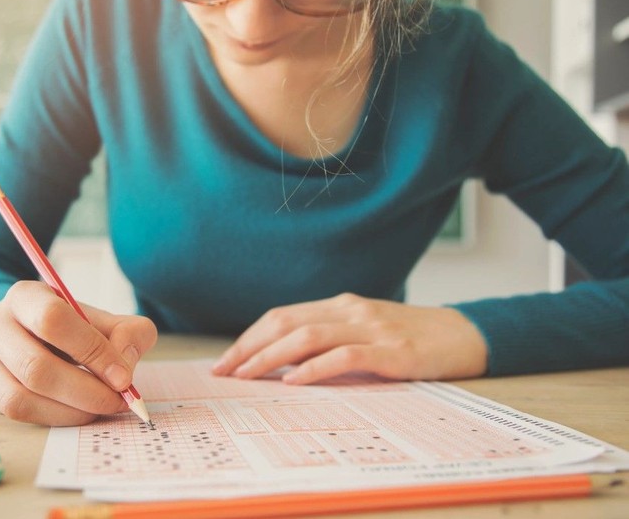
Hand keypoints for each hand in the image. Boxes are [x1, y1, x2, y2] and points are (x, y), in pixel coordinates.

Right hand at [0, 280, 156, 425]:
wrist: (28, 333)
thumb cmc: (71, 327)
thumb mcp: (103, 320)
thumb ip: (129, 333)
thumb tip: (123, 365)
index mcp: (24, 296)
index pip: (53, 320)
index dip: (91, 351)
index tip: (122, 376)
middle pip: (36, 367)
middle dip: (86, 391)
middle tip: (117, 400)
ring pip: (21, 397)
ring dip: (70, 411)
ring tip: (99, 407)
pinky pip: (16, 414)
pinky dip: (54, 418)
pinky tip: (77, 411)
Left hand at [212, 293, 487, 383]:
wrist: (462, 336)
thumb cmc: (408, 338)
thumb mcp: (363, 331)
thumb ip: (329, 338)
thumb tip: (281, 361)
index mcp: (339, 305)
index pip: (282, 316)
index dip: (250, 337)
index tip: (225, 360)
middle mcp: (349, 310)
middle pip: (286, 322)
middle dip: (249, 346)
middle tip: (223, 370)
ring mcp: (370, 328)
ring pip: (308, 336)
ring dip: (270, 356)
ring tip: (246, 375)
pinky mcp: (390, 351)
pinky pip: (344, 356)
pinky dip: (314, 368)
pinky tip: (293, 380)